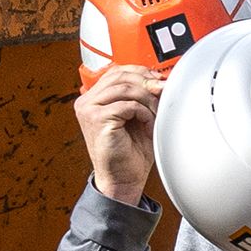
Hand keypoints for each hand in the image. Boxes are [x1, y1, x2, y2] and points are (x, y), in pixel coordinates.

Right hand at [74, 64, 163, 208]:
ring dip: (147, 100)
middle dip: (147, 82)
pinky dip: (143, 113)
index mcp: (94, 98)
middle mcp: (87, 101)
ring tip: (155, 115)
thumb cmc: (131, 151)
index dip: (140, 72)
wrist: (123, 178)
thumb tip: (160, 80)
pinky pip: (127, 105)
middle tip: (163, 92)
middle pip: (120, 76)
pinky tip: (147, 125)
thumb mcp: (138, 117)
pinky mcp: (97, 119)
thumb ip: (143, 97)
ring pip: (125, 88)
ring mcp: (89, 109)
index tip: (159, 79)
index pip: (117, 71)